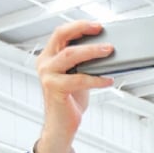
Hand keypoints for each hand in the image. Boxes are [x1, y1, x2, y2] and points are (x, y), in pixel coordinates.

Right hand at [34, 21, 115, 152]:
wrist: (61, 127)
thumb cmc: (70, 102)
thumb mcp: (78, 77)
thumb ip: (85, 64)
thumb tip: (106, 51)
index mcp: (48, 57)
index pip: (61, 33)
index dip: (78, 26)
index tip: (96, 25)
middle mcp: (44, 63)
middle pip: (62, 37)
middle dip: (83, 30)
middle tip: (101, 31)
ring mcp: (47, 75)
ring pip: (71, 55)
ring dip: (92, 51)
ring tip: (108, 51)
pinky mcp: (54, 88)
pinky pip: (79, 79)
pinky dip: (97, 79)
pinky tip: (109, 80)